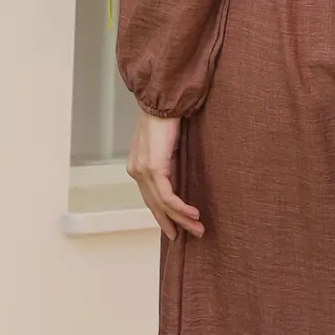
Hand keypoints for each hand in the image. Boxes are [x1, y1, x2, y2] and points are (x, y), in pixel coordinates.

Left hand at [127, 111, 203, 239]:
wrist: (162, 100)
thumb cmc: (167, 118)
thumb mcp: (167, 145)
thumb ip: (168, 162)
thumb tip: (180, 176)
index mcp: (137, 166)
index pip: (150, 198)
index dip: (163, 215)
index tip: (175, 229)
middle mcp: (136, 171)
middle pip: (155, 205)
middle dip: (173, 223)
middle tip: (191, 234)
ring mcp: (143, 170)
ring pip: (162, 203)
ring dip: (182, 218)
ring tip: (198, 228)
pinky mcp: (154, 168)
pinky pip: (167, 195)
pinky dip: (180, 207)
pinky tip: (193, 214)